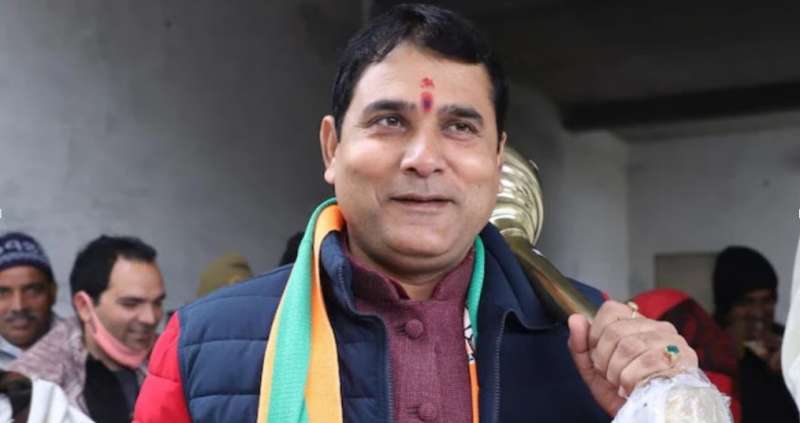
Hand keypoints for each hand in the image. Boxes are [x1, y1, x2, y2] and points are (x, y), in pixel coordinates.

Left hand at [567, 300, 698, 415]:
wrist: (645, 418)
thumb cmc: (622, 392)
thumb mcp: (593, 371)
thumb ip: (580, 345)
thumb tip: (575, 318)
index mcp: (636, 323)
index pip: (611, 309)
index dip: (596, 335)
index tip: (597, 357)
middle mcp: (658, 326)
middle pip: (616, 331)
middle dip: (604, 360)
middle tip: (610, 376)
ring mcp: (673, 341)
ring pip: (631, 346)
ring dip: (618, 373)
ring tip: (621, 384)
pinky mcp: (685, 358)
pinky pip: (649, 361)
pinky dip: (632, 379)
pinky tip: (633, 388)